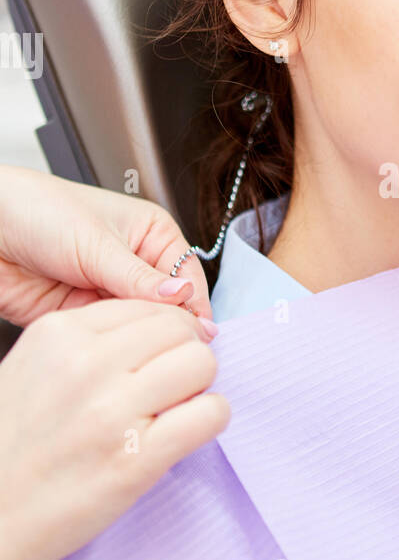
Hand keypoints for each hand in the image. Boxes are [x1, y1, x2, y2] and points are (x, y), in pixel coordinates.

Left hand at [0, 165, 213, 332]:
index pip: (187, 277)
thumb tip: (182, 298)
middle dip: (167, 326)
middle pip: (167, 307)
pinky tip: (113, 347)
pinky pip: (110, 337)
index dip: (194, 307)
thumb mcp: (97, 245)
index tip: (200, 335)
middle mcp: (134, 263)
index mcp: (151, 234)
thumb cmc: (38, 210)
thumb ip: (140, 279)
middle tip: (172, 348)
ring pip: (139, 326)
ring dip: (137, 337)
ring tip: (140, 349)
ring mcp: (109, 290)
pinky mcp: (84, 314)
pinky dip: (112, 345)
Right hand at [0, 297, 230, 559]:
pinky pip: (210, 414)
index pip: (149, 306)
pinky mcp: (135, 460)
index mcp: (58, 334)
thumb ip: (91, 342)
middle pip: (181, 330)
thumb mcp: (34, 368)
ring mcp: (112, 412)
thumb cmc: (11, 448)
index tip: (160, 357)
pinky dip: (209, 419)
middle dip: (186, 354)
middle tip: (171, 386)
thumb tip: (168, 328)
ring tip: (174, 410)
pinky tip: (183, 434)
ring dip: (200, 386)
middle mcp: (86, 365)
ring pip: (201, 364)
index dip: (165, 332)